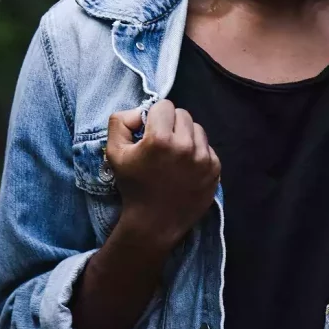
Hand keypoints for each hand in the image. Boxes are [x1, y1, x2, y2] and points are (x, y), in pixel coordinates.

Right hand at [106, 99, 220, 254]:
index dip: (154, 116)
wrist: (155, 223)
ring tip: (174, 155)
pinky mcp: (215, 169)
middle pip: (183, 114)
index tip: (149, 132)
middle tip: (162, 143)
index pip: (165, 105)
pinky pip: (207, 147)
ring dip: (186, 136)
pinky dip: (197, 152)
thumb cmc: (133, 187)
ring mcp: (203, 158)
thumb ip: (120, 122)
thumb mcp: (114, 153)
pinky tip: (185, 168)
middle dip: (171, 124)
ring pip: (197, 129)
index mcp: (160, 139)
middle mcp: (185, 146)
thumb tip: (140, 112)